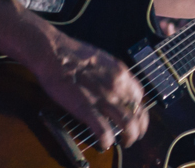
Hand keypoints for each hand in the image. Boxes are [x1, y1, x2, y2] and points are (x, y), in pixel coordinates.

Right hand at [35, 34, 148, 150]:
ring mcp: (104, 98)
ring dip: (129, 137)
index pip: (139, 96)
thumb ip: (111, 75)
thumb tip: (113, 86)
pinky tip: (105, 143)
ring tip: (125, 143)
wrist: (54, 52)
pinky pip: (104, 130)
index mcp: (122, 74)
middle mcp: (118, 87)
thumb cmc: (74, 53)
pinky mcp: (86, 108)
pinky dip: (107, 140)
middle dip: (139, 128)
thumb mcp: (102, 60)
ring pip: (128, 125)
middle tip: (134, 135)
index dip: (137, 108)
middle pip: (139, 113)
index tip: (131, 114)